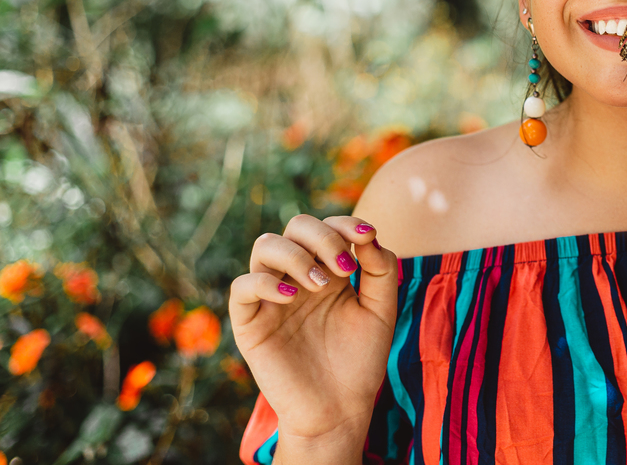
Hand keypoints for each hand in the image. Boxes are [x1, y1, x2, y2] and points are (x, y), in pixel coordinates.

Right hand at [230, 215, 397, 443]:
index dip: (345, 223)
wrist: (340, 408)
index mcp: (328, 269)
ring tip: (323, 284)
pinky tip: (293, 296)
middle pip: (296, 226)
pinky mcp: (250, 322)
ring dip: (296, 254)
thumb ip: (381, 269)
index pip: (327, 226)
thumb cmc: (360, 359)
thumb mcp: (381, 309)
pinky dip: (265, 283)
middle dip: (323, 237)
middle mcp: (297, 276)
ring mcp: (272, 296)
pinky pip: (241, 287)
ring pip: (265, 245)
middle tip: (346, 268)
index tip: (367, 236)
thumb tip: (368, 234)